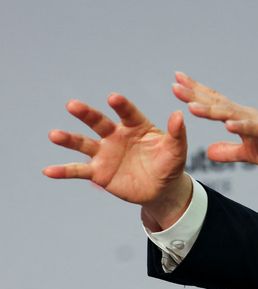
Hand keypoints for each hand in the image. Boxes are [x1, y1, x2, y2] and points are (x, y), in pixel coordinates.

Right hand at [43, 94, 190, 229]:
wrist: (161, 189)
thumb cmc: (170, 164)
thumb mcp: (177, 150)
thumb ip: (177, 133)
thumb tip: (179, 114)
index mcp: (136, 126)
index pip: (127, 113)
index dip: (121, 106)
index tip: (113, 98)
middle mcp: (116, 135)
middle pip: (99, 122)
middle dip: (86, 114)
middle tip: (72, 105)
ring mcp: (105, 153)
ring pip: (84, 143)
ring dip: (68, 139)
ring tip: (54, 135)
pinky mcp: (98, 172)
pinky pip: (78, 170)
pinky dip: (63, 171)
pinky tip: (48, 171)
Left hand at [172, 72, 257, 170]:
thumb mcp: (251, 155)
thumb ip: (230, 152)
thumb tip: (208, 152)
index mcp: (242, 118)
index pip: (215, 103)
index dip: (196, 93)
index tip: (177, 83)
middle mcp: (248, 114)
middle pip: (218, 102)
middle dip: (196, 93)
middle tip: (175, 82)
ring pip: (231, 113)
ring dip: (211, 109)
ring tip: (191, 105)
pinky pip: (253, 128)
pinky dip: (240, 125)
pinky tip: (227, 125)